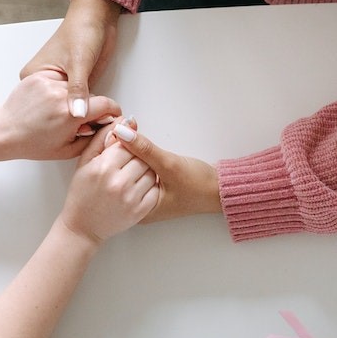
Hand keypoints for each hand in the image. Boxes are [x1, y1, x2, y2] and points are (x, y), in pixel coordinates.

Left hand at [0, 69, 121, 161]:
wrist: (3, 131)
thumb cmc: (33, 144)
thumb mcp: (69, 150)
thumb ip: (94, 138)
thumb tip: (107, 127)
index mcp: (71, 114)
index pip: (107, 104)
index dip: (113, 111)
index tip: (112, 115)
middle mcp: (61, 95)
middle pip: (91, 95)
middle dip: (90, 107)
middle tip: (79, 121)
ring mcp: (48, 83)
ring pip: (74, 87)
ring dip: (73, 98)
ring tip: (60, 112)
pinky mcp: (38, 77)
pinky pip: (59, 80)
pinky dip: (59, 90)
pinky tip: (49, 104)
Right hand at [20, 0, 121, 118]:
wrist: (97, 19)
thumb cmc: (81, 32)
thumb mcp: (79, 62)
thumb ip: (78, 89)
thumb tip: (77, 113)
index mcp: (35, 76)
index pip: (47, 107)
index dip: (62, 119)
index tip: (78, 128)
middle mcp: (46, 84)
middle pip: (59, 111)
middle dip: (74, 120)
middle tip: (89, 127)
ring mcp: (61, 86)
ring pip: (71, 110)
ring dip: (83, 116)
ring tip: (95, 123)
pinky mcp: (76, 86)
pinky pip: (81, 105)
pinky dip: (89, 111)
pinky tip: (97, 117)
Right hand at [60, 136, 159, 244]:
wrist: (83, 227)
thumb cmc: (82, 193)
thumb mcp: (85, 163)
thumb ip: (102, 140)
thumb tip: (123, 121)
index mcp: (103, 168)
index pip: (127, 144)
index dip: (126, 145)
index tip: (122, 151)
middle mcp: (118, 182)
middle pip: (141, 157)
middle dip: (136, 158)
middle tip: (127, 165)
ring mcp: (131, 198)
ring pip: (150, 172)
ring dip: (145, 171)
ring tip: (131, 176)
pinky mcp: (140, 210)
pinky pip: (154, 189)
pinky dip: (149, 186)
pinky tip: (137, 188)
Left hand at [106, 121, 222, 222]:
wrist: (221, 189)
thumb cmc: (199, 185)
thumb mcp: (170, 165)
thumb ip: (144, 149)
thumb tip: (121, 131)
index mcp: (139, 211)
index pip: (117, 177)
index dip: (116, 150)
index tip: (118, 130)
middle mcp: (138, 205)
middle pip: (120, 172)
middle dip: (121, 147)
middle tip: (127, 126)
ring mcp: (144, 195)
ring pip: (128, 167)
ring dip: (129, 147)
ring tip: (132, 129)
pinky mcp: (150, 185)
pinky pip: (137, 166)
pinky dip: (137, 152)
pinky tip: (139, 139)